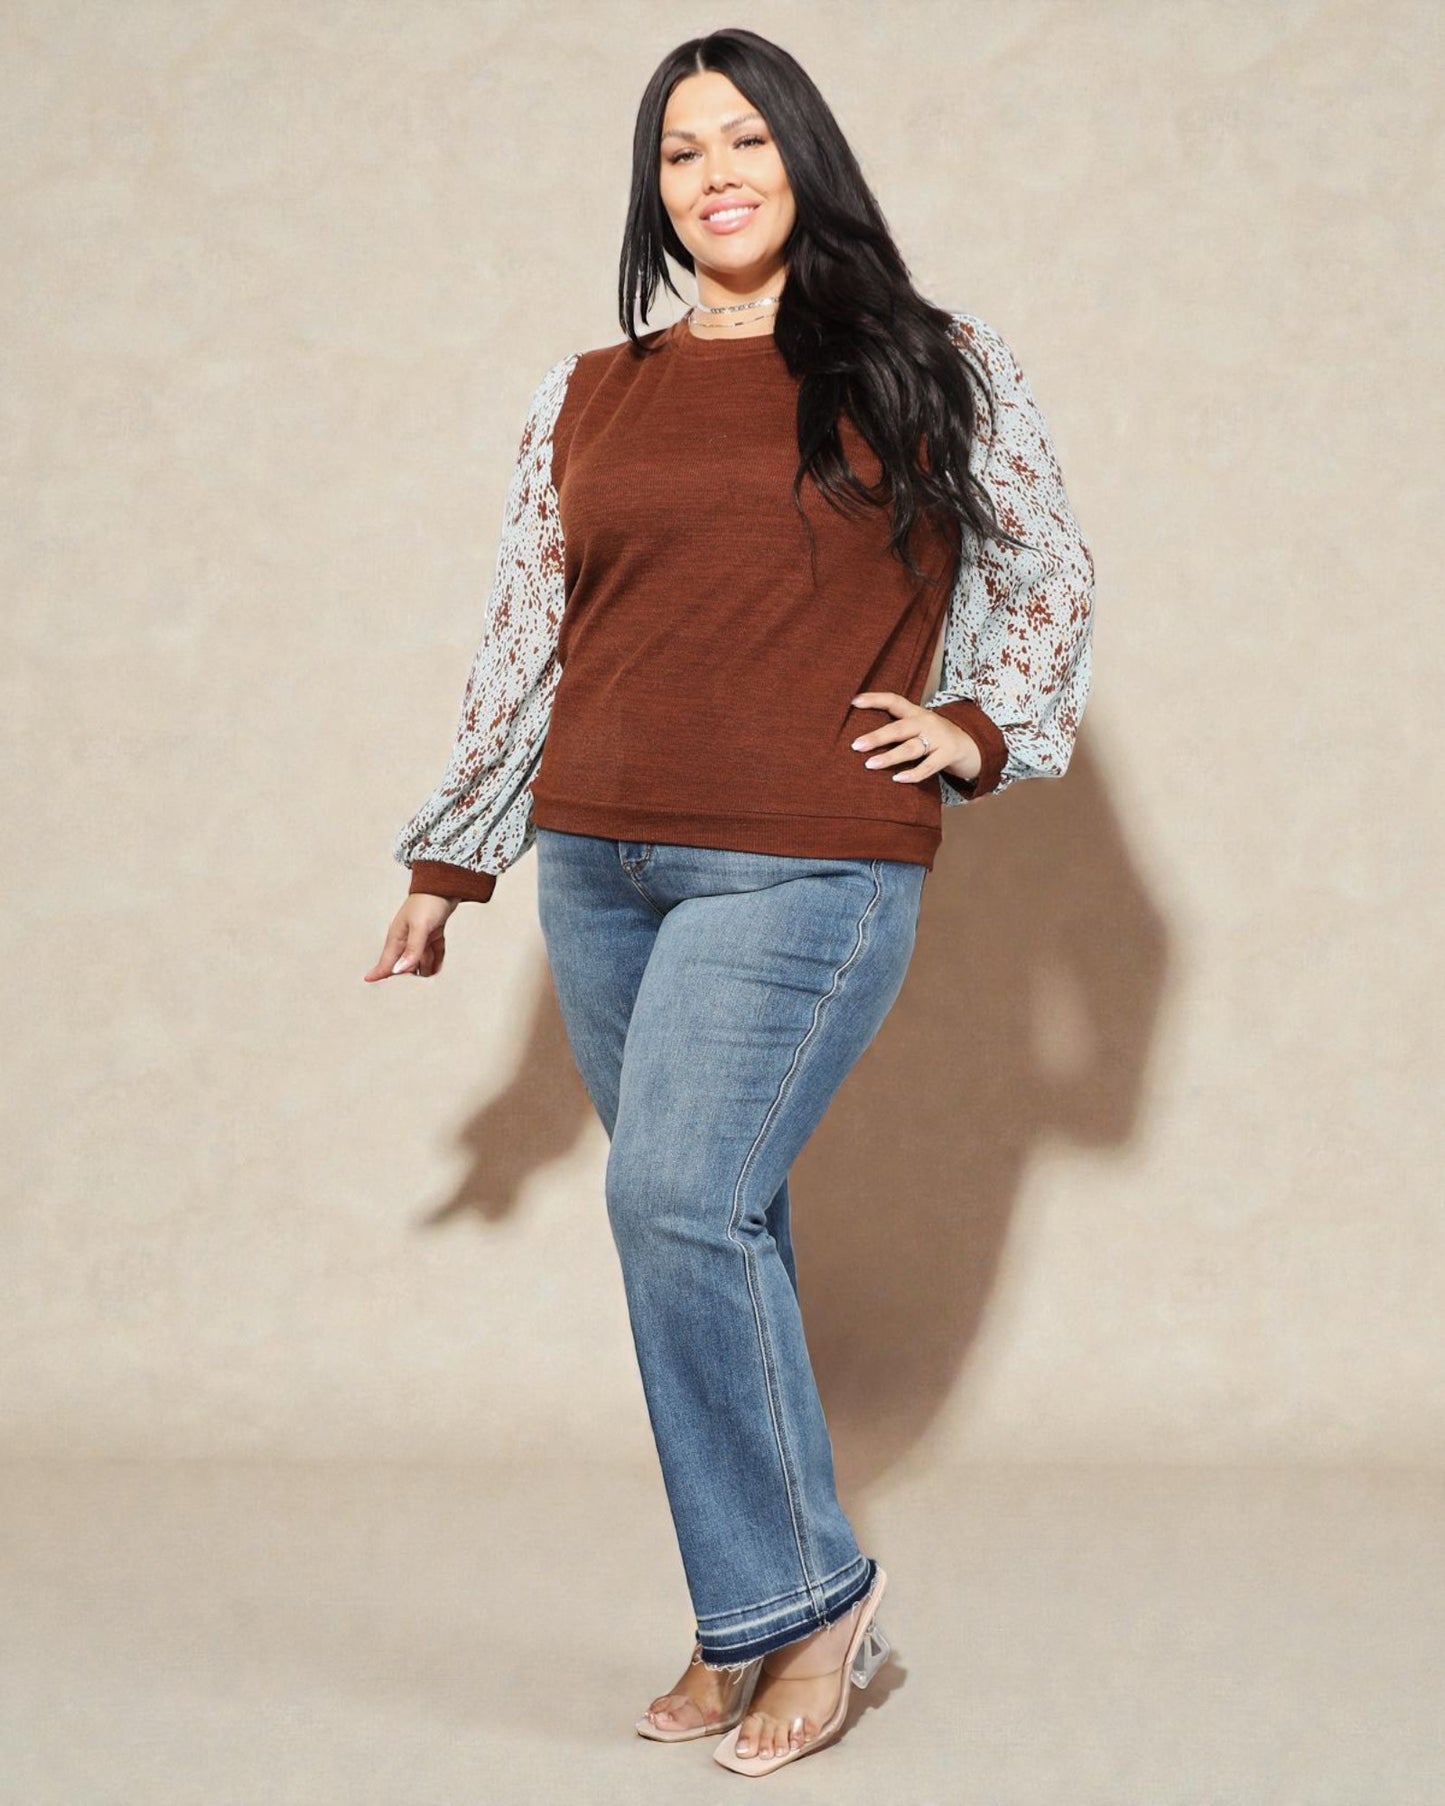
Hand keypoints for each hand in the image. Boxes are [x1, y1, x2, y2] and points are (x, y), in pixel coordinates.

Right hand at [363, 892, 459, 981]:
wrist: (445, 885)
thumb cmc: (428, 902)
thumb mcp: (420, 927)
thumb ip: (412, 950)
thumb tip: (400, 970)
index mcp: (398, 937)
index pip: (386, 961)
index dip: (378, 972)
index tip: (368, 982)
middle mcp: (407, 939)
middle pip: (404, 965)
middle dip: (407, 976)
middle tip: (411, 992)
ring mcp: (420, 937)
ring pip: (420, 961)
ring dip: (424, 970)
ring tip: (428, 985)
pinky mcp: (433, 934)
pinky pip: (434, 953)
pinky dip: (436, 961)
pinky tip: (437, 970)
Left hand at [849, 691, 981, 786]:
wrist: (970, 744)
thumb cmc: (933, 737)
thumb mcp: (917, 726)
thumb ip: (897, 728)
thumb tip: (861, 739)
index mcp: (916, 713)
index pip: (894, 701)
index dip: (875, 700)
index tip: (854, 702)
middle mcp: (926, 723)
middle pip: (899, 728)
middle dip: (877, 737)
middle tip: (856, 745)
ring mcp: (938, 738)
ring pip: (911, 748)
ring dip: (890, 757)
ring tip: (870, 764)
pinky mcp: (948, 754)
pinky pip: (928, 766)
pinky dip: (913, 774)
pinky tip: (897, 779)